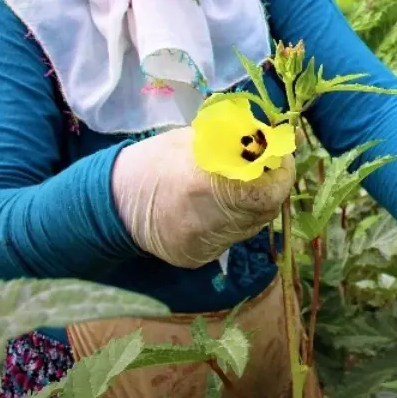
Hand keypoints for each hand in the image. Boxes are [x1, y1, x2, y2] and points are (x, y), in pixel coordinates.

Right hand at [110, 126, 293, 267]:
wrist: (115, 201)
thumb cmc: (157, 160)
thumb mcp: (197, 139)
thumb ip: (238, 143)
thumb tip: (277, 140)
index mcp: (203, 184)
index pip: (266, 191)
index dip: (281, 173)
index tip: (281, 155)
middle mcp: (206, 221)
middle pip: (265, 210)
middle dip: (272, 186)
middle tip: (267, 168)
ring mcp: (202, 245)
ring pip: (251, 226)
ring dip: (256, 204)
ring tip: (241, 184)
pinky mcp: (197, 258)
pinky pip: (231, 238)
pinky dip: (235, 220)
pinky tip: (219, 206)